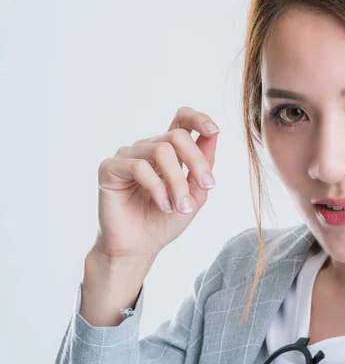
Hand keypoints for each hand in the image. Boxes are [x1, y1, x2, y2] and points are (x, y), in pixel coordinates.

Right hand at [94, 106, 219, 258]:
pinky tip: (164, 205)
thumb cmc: (165, 220)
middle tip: (207, 186)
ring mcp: (127, 155)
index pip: (181, 119)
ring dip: (177, 182)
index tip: (214, 130)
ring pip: (160, 151)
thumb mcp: (195, 193)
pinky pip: (139, 167)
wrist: (140, 247)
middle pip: (177, 136)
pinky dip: (157, 188)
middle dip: (197, 160)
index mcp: (169, 150)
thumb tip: (213, 134)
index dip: (198, 118)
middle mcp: (147, 147)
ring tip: (181, 206)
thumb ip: (203, 165)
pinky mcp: (109, 168)